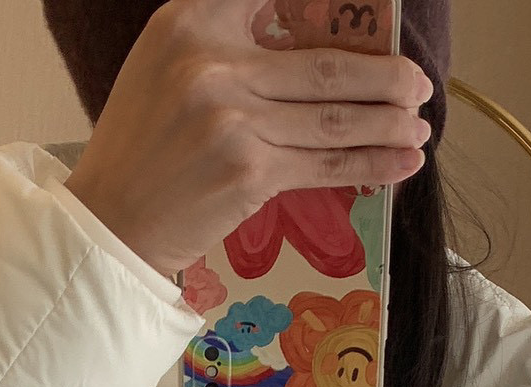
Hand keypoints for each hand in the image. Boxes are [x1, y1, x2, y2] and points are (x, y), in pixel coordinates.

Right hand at [62, 0, 433, 279]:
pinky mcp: (249, 171)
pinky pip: (324, 163)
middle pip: (325, 63)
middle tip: (416, 84)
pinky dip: (371, 162)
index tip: (377, 14)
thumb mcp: (167, 64)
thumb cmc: (143, 146)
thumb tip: (309, 37)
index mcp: (190, 20)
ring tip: (418, 123)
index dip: (336, 5)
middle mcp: (213, 62)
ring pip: (333, 116)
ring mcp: (233, 118)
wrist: (113, 220)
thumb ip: (228, 38)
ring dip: (388, 121)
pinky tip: (402, 160)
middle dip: (384, 76)